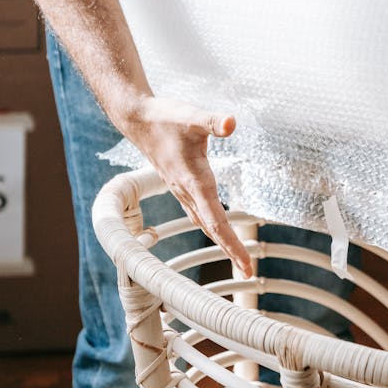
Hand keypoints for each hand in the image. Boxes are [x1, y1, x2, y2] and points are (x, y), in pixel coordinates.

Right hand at [122, 94, 252, 275]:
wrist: (138, 120)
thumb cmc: (165, 118)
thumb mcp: (191, 116)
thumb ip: (213, 121)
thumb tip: (232, 122)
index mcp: (194, 180)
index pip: (216, 219)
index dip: (232, 243)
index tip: (246, 265)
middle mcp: (187, 191)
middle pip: (212, 227)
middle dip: (231, 249)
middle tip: (249, 271)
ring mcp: (181, 189)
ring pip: (204, 221)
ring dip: (221, 238)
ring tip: (237, 255)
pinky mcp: (179, 183)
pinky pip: (197, 211)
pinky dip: (210, 223)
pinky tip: (215, 224)